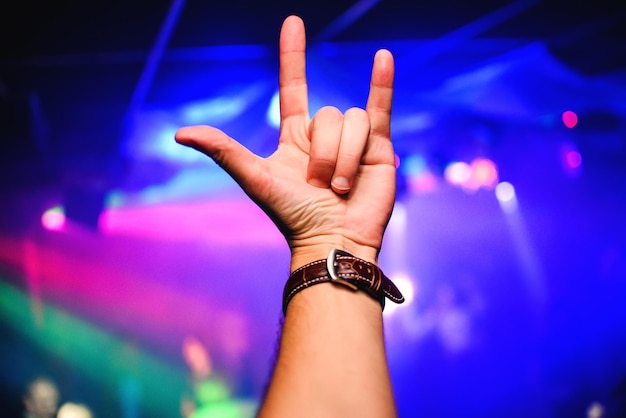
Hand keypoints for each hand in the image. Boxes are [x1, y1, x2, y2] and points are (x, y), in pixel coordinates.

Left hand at [175, 15, 395, 268]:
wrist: (334, 241)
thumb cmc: (294, 216)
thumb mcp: (256, 179)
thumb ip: (224, 151)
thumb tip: (179, 133)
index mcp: (295, 137)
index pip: (293, 86)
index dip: (292, 55)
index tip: (292, 22)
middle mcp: (324, 135)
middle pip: (327, 114)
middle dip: (324, 152)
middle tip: (322, 186)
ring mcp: (353, 139)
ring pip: (351, 120)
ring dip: (345, 157)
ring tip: (342, 188)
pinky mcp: (379, 146)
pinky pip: (380, 106)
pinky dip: (383, 82)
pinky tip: (383, 57)